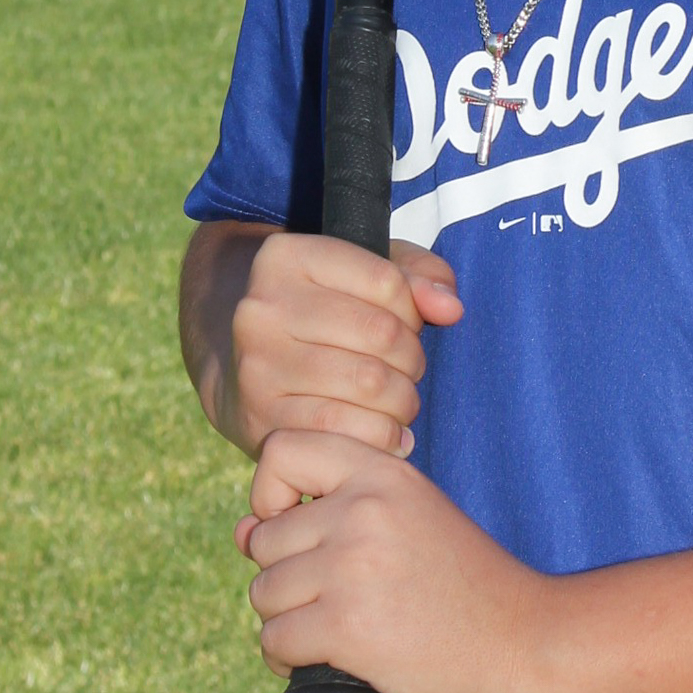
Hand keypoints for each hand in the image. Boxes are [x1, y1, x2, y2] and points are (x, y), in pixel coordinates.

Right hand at [224, 232, 461, 456]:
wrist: (243, 368)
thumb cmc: (322, 312)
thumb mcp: (365, 273)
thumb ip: (419, 275)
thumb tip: (450, 308)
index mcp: (285, 257)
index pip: (387, 281)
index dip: (413, 309)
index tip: (405, 322)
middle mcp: (261, 309)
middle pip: (382, 334)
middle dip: (412, 357)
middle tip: (407, 369)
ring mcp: (258, 366)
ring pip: (370, 384)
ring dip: (403, 399)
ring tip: (399, 400)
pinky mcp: (262, 419)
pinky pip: (348, 430)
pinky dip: (383, 436)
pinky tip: (387, 431)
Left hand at [238, 431, 546, 692]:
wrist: (529, 643)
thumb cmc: (470, 587)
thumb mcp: (412, 522)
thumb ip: (334, 513)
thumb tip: (241, 530)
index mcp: (383, 474)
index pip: (280, 448)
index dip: (270, 493)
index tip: (297, 527)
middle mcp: (363, 509)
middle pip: (264, 540)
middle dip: (285, 577)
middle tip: (333, 600)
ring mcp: (352, 566)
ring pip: (263, 593)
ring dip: (285, 621)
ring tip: (331, 631)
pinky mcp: (348, 626)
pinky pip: (274, 639)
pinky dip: (286, 658)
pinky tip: (320, 661)